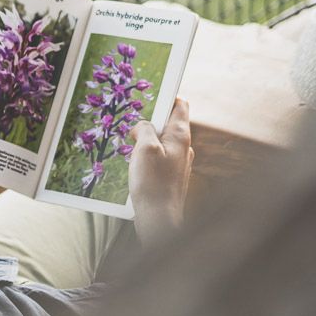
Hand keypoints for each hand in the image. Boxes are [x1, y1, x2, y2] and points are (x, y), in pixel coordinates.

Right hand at [128, 97, 192, 242]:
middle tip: (132, 125)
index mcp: (180, 136)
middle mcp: (184, 148)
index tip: (150, 94)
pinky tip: (135, 167)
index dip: (166, 96)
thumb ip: (144, 129)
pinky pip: (159, 158)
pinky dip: (147, 157)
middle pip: (168, 123)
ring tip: (131, 149)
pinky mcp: (171, 177)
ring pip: (162, 142)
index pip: (180, 104)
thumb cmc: (153, 184)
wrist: (160, 220)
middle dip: (150, 121)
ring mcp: (179, 163)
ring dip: (146, 141)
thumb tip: (142, 125)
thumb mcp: (144, 149)